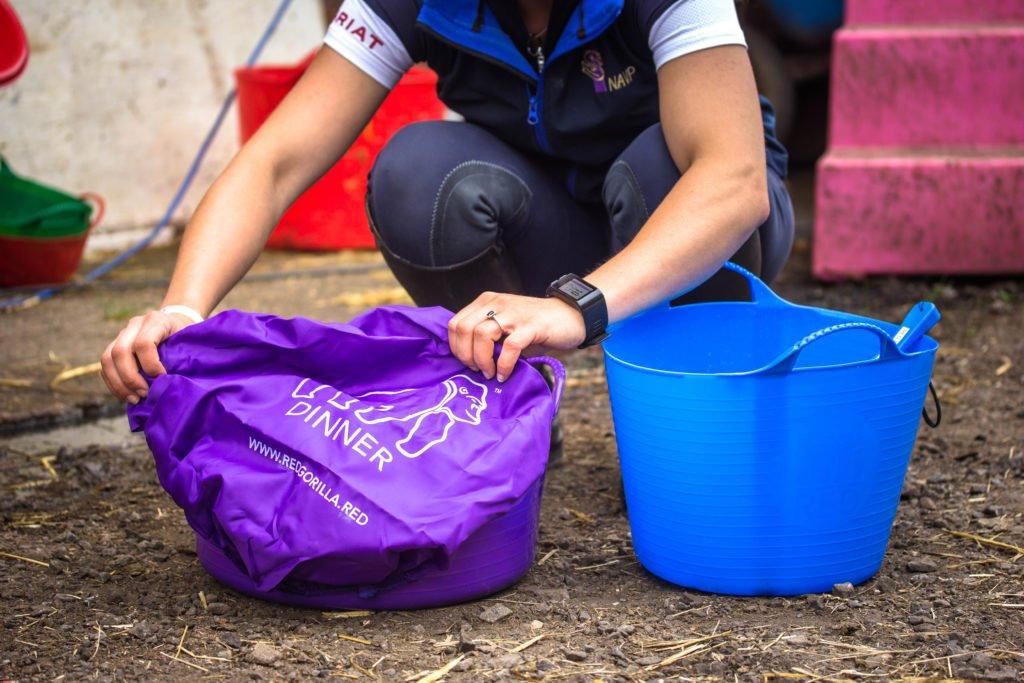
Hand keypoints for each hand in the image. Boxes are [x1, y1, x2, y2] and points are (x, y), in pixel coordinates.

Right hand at [100, 310, 193, 402]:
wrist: (175, 322)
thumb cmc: (185, 337)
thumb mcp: (189, 342)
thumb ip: (182, 357)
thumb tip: (171, 384)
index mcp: (155, 321)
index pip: (143, 343)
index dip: (151, 364)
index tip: (162, 378)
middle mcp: (134, 325)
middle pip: (120, 351)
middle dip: (130, 378)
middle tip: (144, 394)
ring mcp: (121, 335)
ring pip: (107, 359)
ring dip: (119, 384)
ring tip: (134, 399)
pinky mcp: (113, 346)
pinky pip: (105, 367)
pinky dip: (114, 384)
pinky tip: (127, 396)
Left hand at [448, 292, 584, 381]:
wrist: (572, 315)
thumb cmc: (536, 325)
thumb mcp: (506, 324)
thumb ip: (487, 335)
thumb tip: (469, 359)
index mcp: (487, 302)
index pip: (455, 323)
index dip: (456, 347)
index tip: (467, 362)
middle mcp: (497, 304)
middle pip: (463, 329)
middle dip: (465, 355)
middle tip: (477, 370)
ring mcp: (514, 314)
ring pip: (481, 335)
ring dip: (482, 359)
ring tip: (491, 372)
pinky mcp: (531, 326)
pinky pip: (509, 346)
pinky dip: (504, 364)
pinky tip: (505, 373)